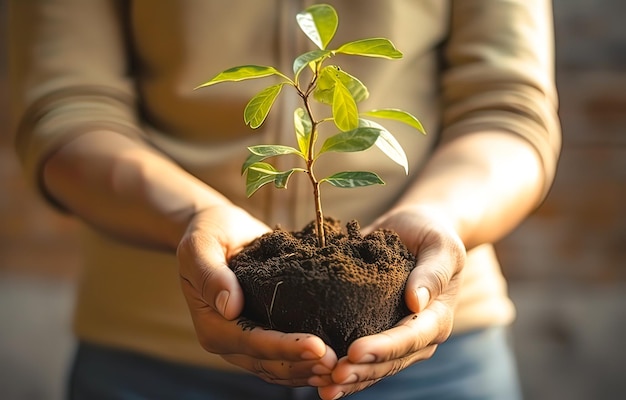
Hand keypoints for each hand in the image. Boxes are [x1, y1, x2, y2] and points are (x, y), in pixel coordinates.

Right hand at [177, 205, 336, 385]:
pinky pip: (285, 358)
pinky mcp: (264, 333)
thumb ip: (210, 273)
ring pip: (279, 368)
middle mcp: (229, 340)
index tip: (317, 346)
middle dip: (304, 365)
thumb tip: (230, 307)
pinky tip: (333, 359)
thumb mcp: (201, 245)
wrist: (220, 230)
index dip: (285, 347)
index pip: (252, 343)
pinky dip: (307, 363)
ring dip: (309, 371)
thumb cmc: (209, 233)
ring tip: (341, 366)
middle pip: (269, 364)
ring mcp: (247, 341)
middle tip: (338, 363)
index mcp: (212, 325)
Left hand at [318, 206, 465, 398]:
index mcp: (437, 316)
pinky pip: (363, 359)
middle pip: (391, 361)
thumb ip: (433, 272)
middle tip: (332, 375)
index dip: (384, 347)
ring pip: (376, 368)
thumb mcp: (441, 246)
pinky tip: (319, 378)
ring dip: (351, 379)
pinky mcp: (377, 331)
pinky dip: (345, 369)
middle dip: (362, 371)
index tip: (355, 351)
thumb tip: (417, 301)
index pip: (411, 337)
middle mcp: (418, 334)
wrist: (418, 231)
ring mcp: (396, 336)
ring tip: (323, 387)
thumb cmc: (432, 235)